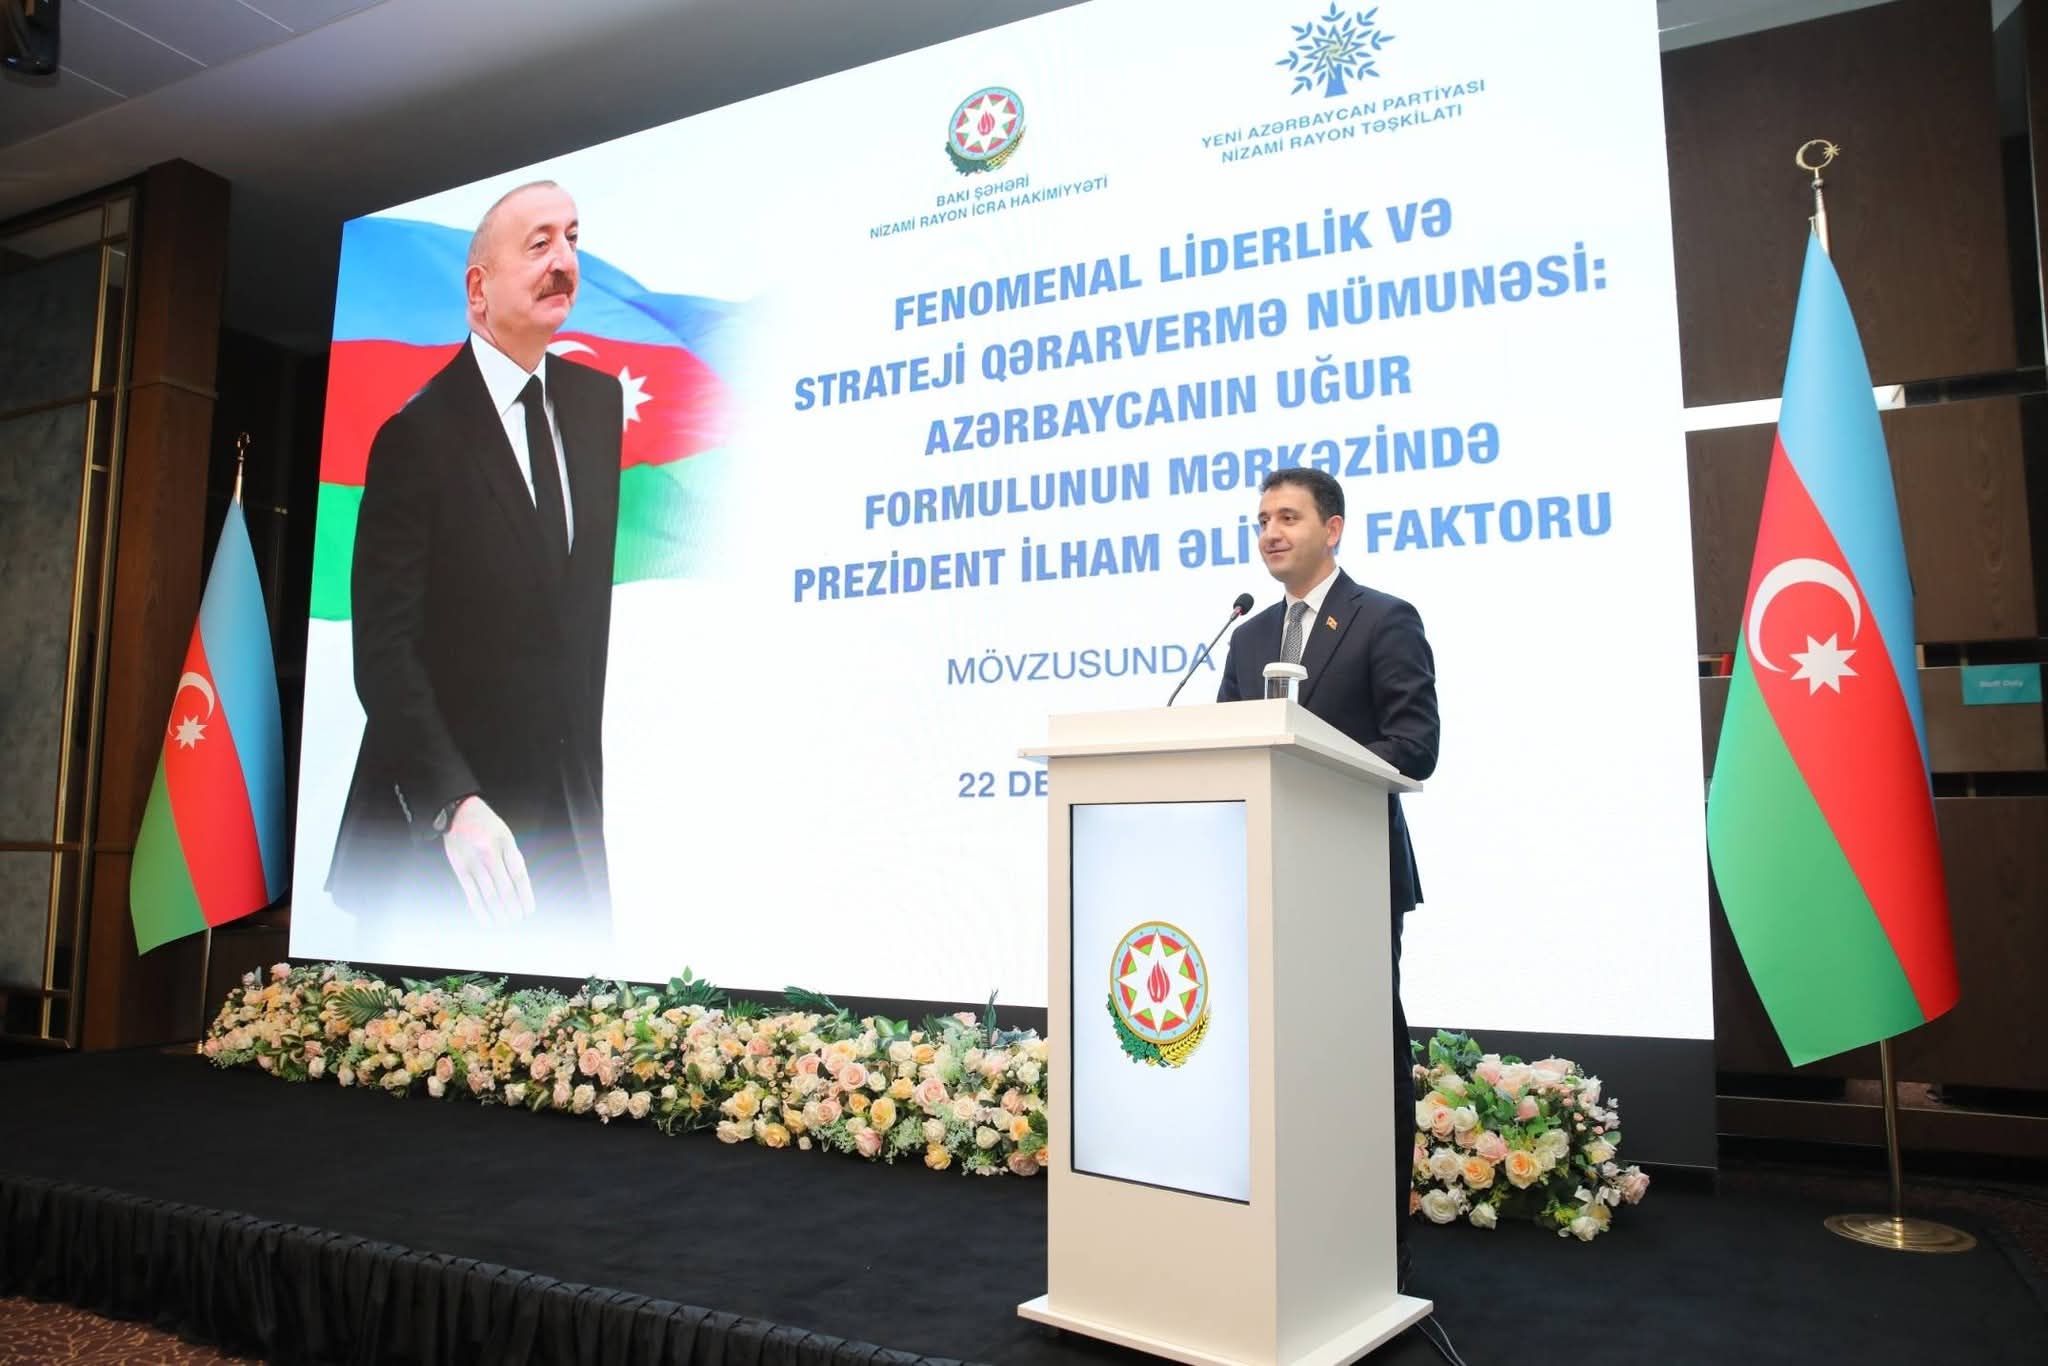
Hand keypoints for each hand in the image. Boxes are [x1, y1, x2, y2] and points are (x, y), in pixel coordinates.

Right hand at [441, 795, 534, 927]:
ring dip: (499, 913)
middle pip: (505, 888)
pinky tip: (486, 921)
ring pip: (489, 894)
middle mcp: (490, 854)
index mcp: (506, 844)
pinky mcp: (460, 869)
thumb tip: (521, 887)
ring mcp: (474, 862)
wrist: (458, 812)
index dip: (525, 896)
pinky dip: (479, 910)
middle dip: (513, 908)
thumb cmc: (487, 825)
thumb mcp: (506, 835)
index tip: (529, 910)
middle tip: (518, 920)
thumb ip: (513, 858)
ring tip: (505, 924)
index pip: (519, 875)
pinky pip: (471, 894)